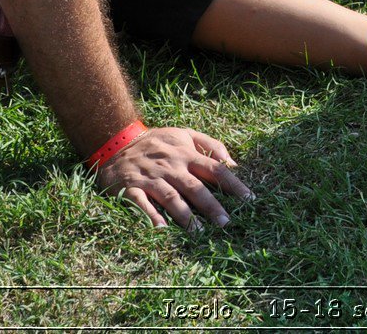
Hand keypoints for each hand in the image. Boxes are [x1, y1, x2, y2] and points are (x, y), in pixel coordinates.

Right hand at [95, 126, 253, 229]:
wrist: (116, 140)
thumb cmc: (157, 142)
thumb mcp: (184, 134)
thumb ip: (210, 145)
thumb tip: (233, 164)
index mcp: (185, 154)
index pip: (214, 169)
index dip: (233, 184)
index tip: (249, 200)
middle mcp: (170, 166)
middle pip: (194, 187)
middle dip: (211, 206)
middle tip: (226, 223)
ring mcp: (150, 178)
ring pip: (170, 197)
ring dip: (185, 215)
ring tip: (199, 232)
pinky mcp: (130, 188)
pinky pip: (141, 203)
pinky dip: (151, 216)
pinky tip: (161, 229)